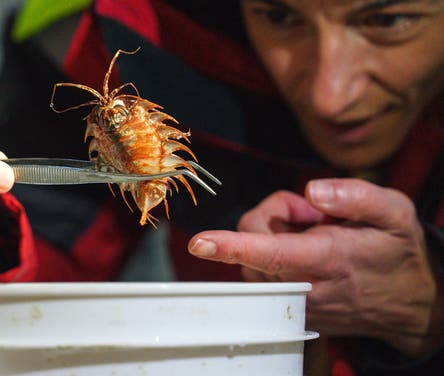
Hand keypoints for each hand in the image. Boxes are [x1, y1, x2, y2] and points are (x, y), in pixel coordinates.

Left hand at [188, 178, 443, 356]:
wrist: (410, 302)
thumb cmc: (398, 251)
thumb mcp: (396, 213)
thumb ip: (356, 196)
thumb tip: (313, 190)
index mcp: (329, 259)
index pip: (274, 253)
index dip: (234, 245)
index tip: (200, 242)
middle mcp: (305, 286)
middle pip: (253, 242)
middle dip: (273, 216)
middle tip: (315, 215)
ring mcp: (295, 302)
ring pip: (252, 258)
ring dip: (272, 236)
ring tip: (315, 236)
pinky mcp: (288, 308)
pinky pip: (260, 274)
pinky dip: (274, 256)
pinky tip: (306, 255)